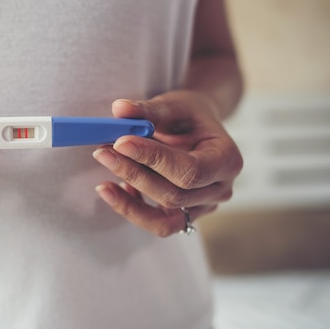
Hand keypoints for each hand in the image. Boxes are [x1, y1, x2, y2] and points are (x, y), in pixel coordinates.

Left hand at [92, 90, 242, 236]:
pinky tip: (116, 188)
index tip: (121, 142)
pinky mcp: (185, 216)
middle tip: (103, 152)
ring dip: (129, 202)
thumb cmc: (189, 116)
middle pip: (174, 195)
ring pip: (164, 219)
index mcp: (227, 159)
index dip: (154, 160)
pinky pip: (157, 223)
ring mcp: (204, 207)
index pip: (190, 170)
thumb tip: (119, 109)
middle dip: (134, 175)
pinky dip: (133, 209)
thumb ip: (149, 109)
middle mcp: (220, 189)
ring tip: (102, 184)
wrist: (197, 129)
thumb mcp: (174, 105)